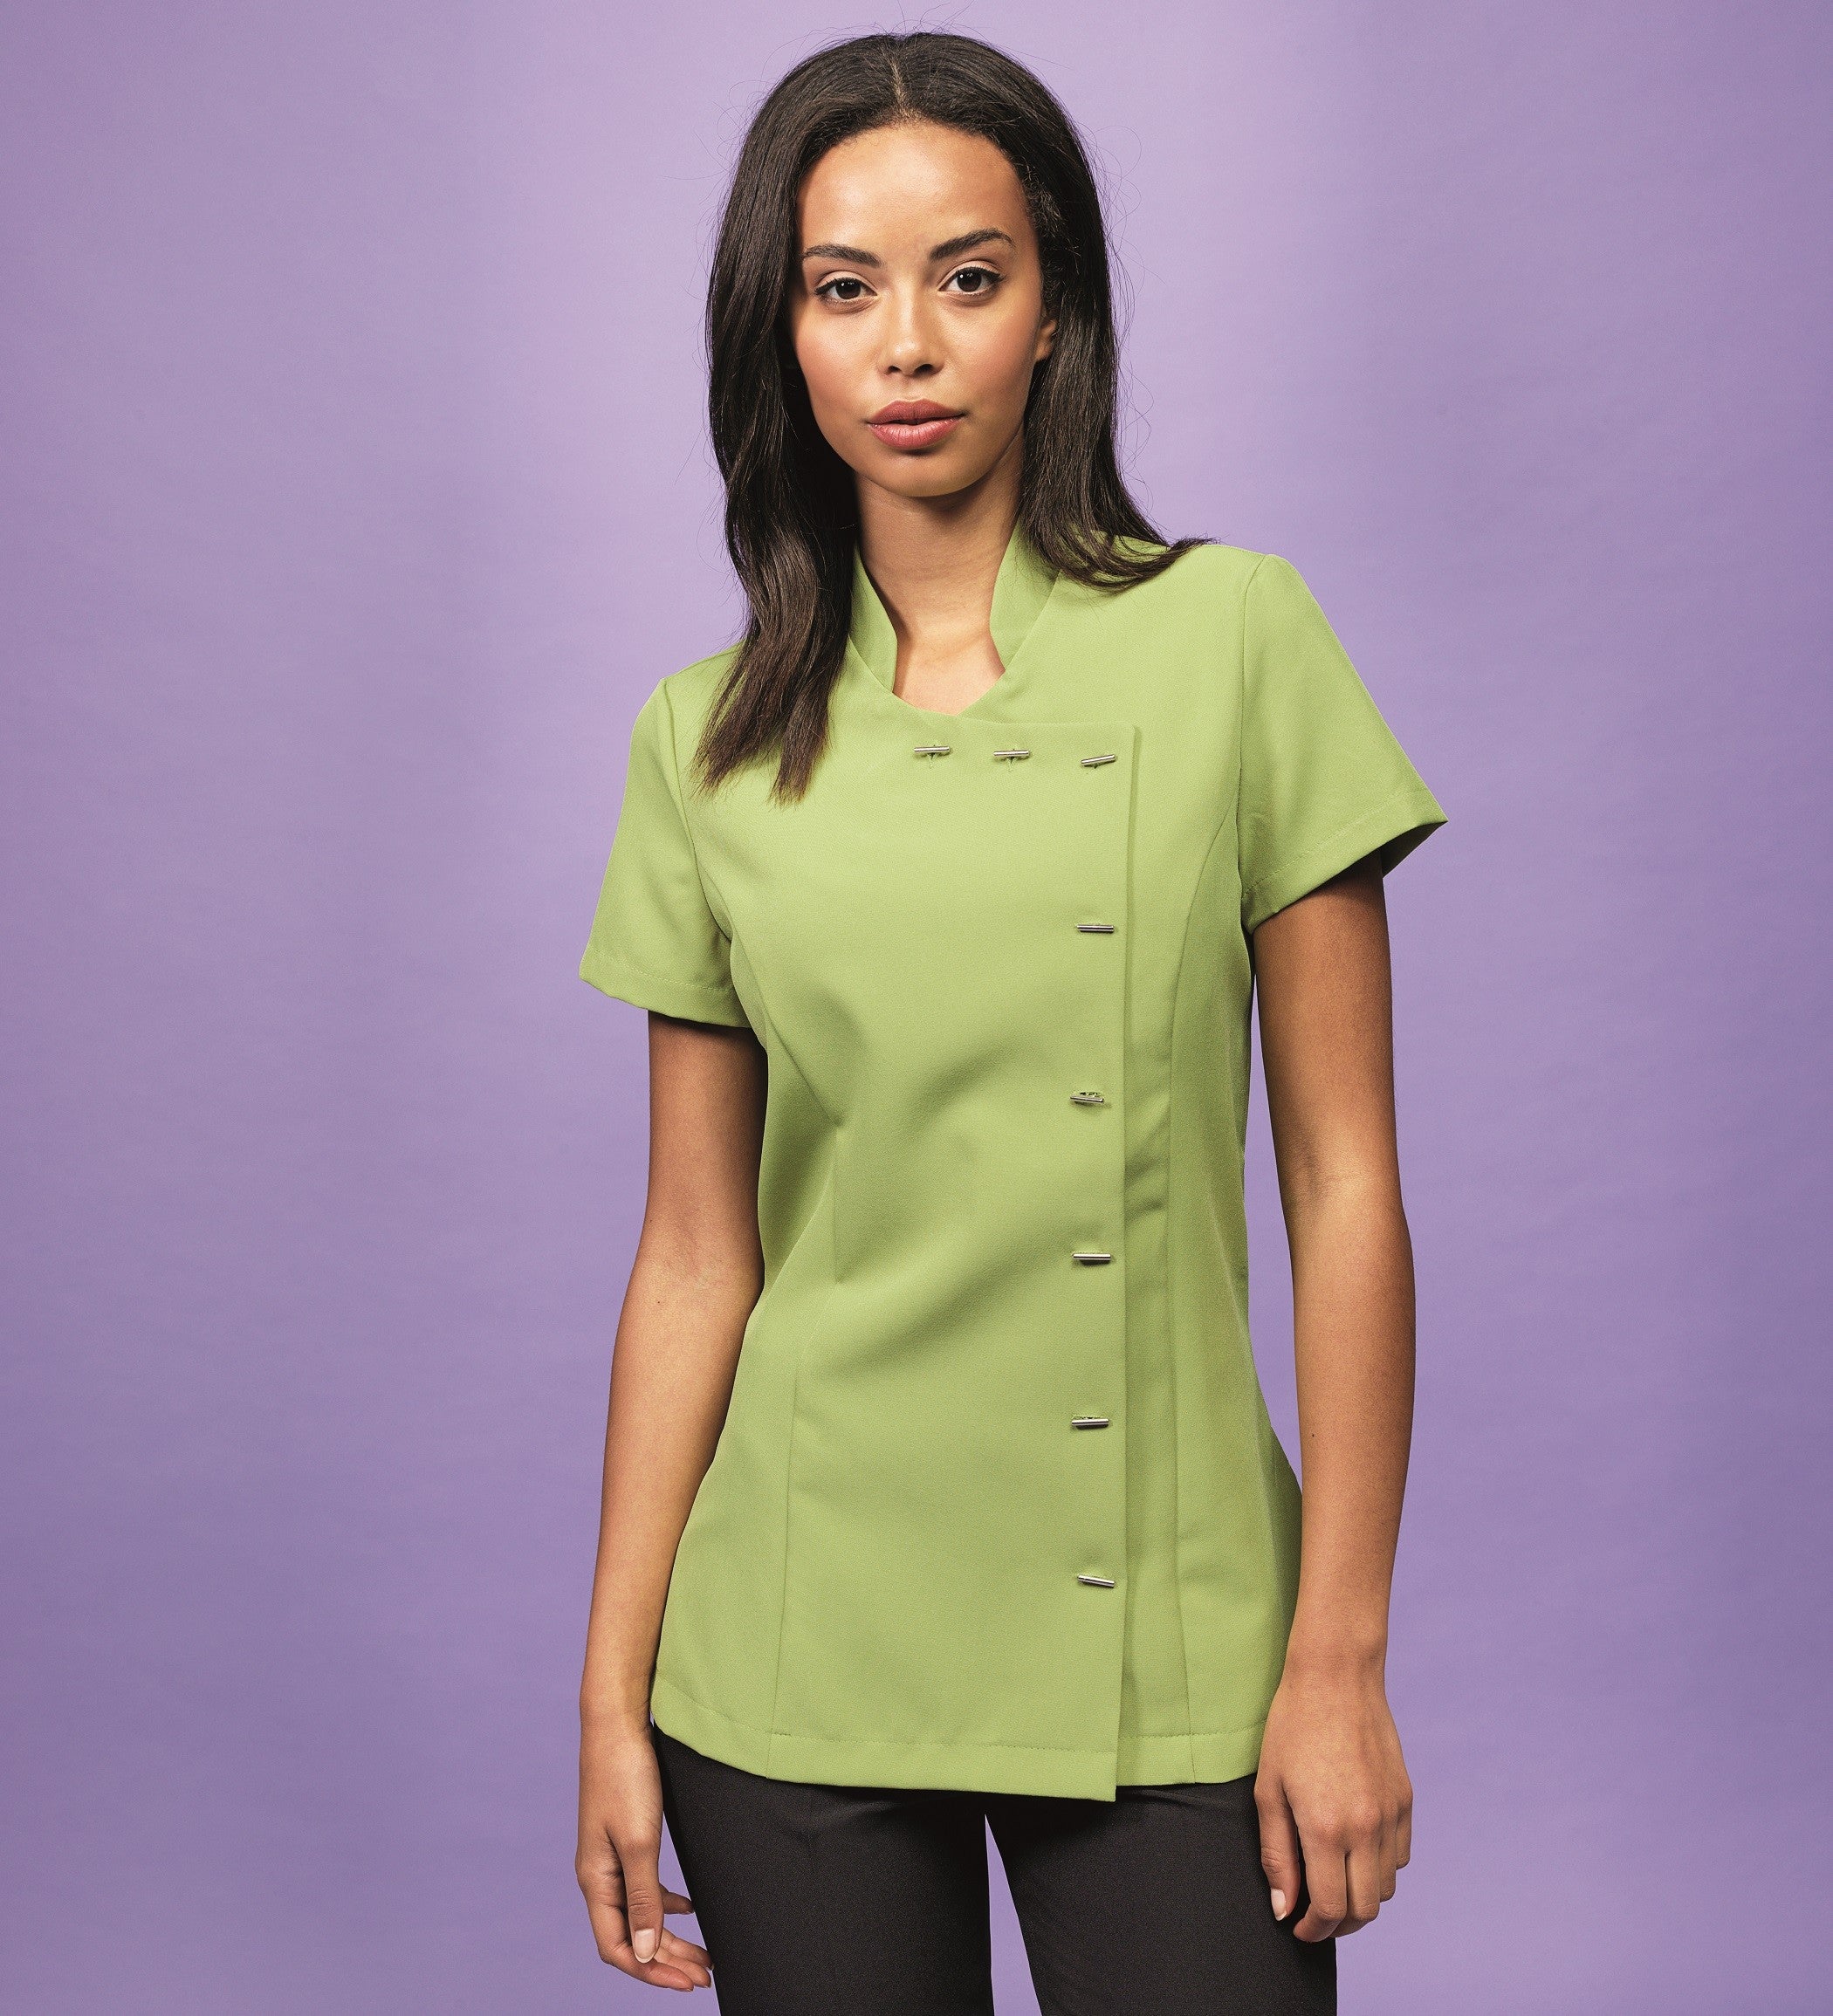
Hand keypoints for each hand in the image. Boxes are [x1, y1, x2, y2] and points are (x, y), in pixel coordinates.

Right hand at [577, 1717, 712, 1990]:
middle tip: (706, 1974)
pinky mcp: (624, 1838)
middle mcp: (599, 1875)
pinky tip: (688, 1908)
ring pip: (640, 1913)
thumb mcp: (639, 1841)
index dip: (651, 1970)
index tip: (689, 1981)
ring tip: (704, 1952)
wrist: (617, 1723)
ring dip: (669, 1936)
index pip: (617, 1947)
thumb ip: (642, 1898)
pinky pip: (643, 1887)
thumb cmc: (626, 1776)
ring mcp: (611, 1856)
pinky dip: (665, 1904)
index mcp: (596, 1881)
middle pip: (631, 1936)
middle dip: (667, 1959)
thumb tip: (642, 1952)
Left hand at [1253, 1656, 1411, 1942]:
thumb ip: (1278, 1855)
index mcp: (1327, 1829)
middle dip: (1337, 1923)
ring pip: (1386, 1887)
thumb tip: (1285, 1908)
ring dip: (1360, 1897)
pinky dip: (1380, 1868)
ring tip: (1333, 1884)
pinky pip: (1399, 1856)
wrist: (1336, 1677)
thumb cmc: (1292, 1728)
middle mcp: (1366, 1829)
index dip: (1312, 1929)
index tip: (1298, 1928)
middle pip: (1364, 1908)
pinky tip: (1355, 1852)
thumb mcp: (1269, 1791)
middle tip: (1314, 1915)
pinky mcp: (1405, 1800)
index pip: (1329, 1908)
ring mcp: (1391, 1815)